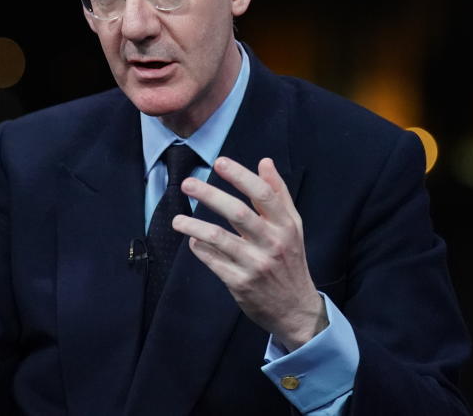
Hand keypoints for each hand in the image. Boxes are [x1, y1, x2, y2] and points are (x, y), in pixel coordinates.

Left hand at [172, 156, 326, 349]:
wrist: (296, 309)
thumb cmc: (291, 260)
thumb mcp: (293, 226)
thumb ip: (278, 193)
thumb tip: (265, 162)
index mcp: (285, 225)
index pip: (263, 194)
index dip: (240, 176)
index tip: (219, 162)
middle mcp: (272, 243)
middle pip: (238, 213)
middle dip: (210, 195)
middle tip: (188, 184)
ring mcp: (255, 264)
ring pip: (219, 238)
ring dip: (194, 225)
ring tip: (177, 219)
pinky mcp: (240, 283)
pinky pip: (213, 261)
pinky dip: (199, 248)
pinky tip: (192, 240)